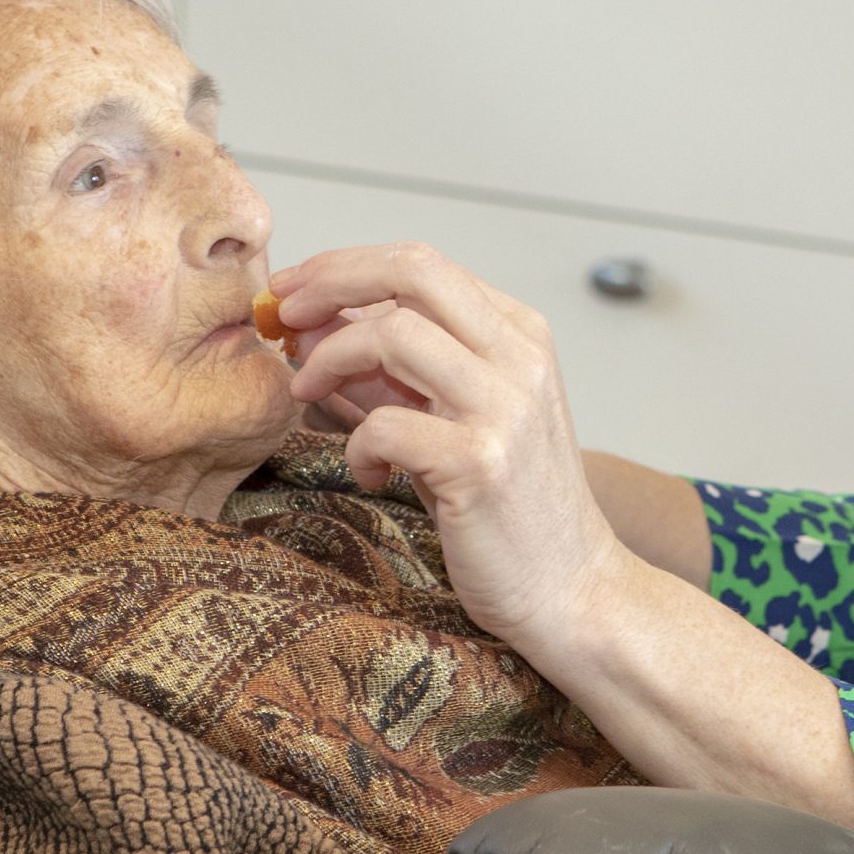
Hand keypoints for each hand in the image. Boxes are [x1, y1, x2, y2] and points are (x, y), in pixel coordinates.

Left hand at [270, 244, 631, 652]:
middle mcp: (520, 358)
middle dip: (329, 281)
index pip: (422, 264)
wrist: (571, 590)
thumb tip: (316, 323)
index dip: (344, 267)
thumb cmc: (507, 508)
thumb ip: (397, 370)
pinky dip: (356, 445)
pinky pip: (385, 425)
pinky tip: (369, 474)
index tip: (294, 289)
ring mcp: (504, 408)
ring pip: (393, 334)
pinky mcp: (480, 463)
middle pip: (411, 273)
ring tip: (309, 394)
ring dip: (329, 359)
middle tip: (282, 314)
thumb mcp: (456, 419)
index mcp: (520, 335)